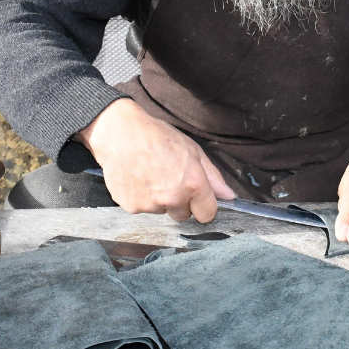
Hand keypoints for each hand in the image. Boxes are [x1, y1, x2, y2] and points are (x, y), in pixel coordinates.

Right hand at [78, 99, 235, 222]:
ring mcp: (151, 205)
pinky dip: (141, 198)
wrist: (120, 133)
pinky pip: (142, 209)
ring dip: (159, 199)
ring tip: (150, 175)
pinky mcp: (131, 207)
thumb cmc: (158, 137)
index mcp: (193, 184)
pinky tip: (137, 179)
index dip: (203, 206)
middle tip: (168, 179)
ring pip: (162, 211)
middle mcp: (173, 198)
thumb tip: (229, 196)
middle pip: (183, 215)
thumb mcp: (192, 150)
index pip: (207, 214)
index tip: (197, 198)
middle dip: (179, 202)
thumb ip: (212, 176)